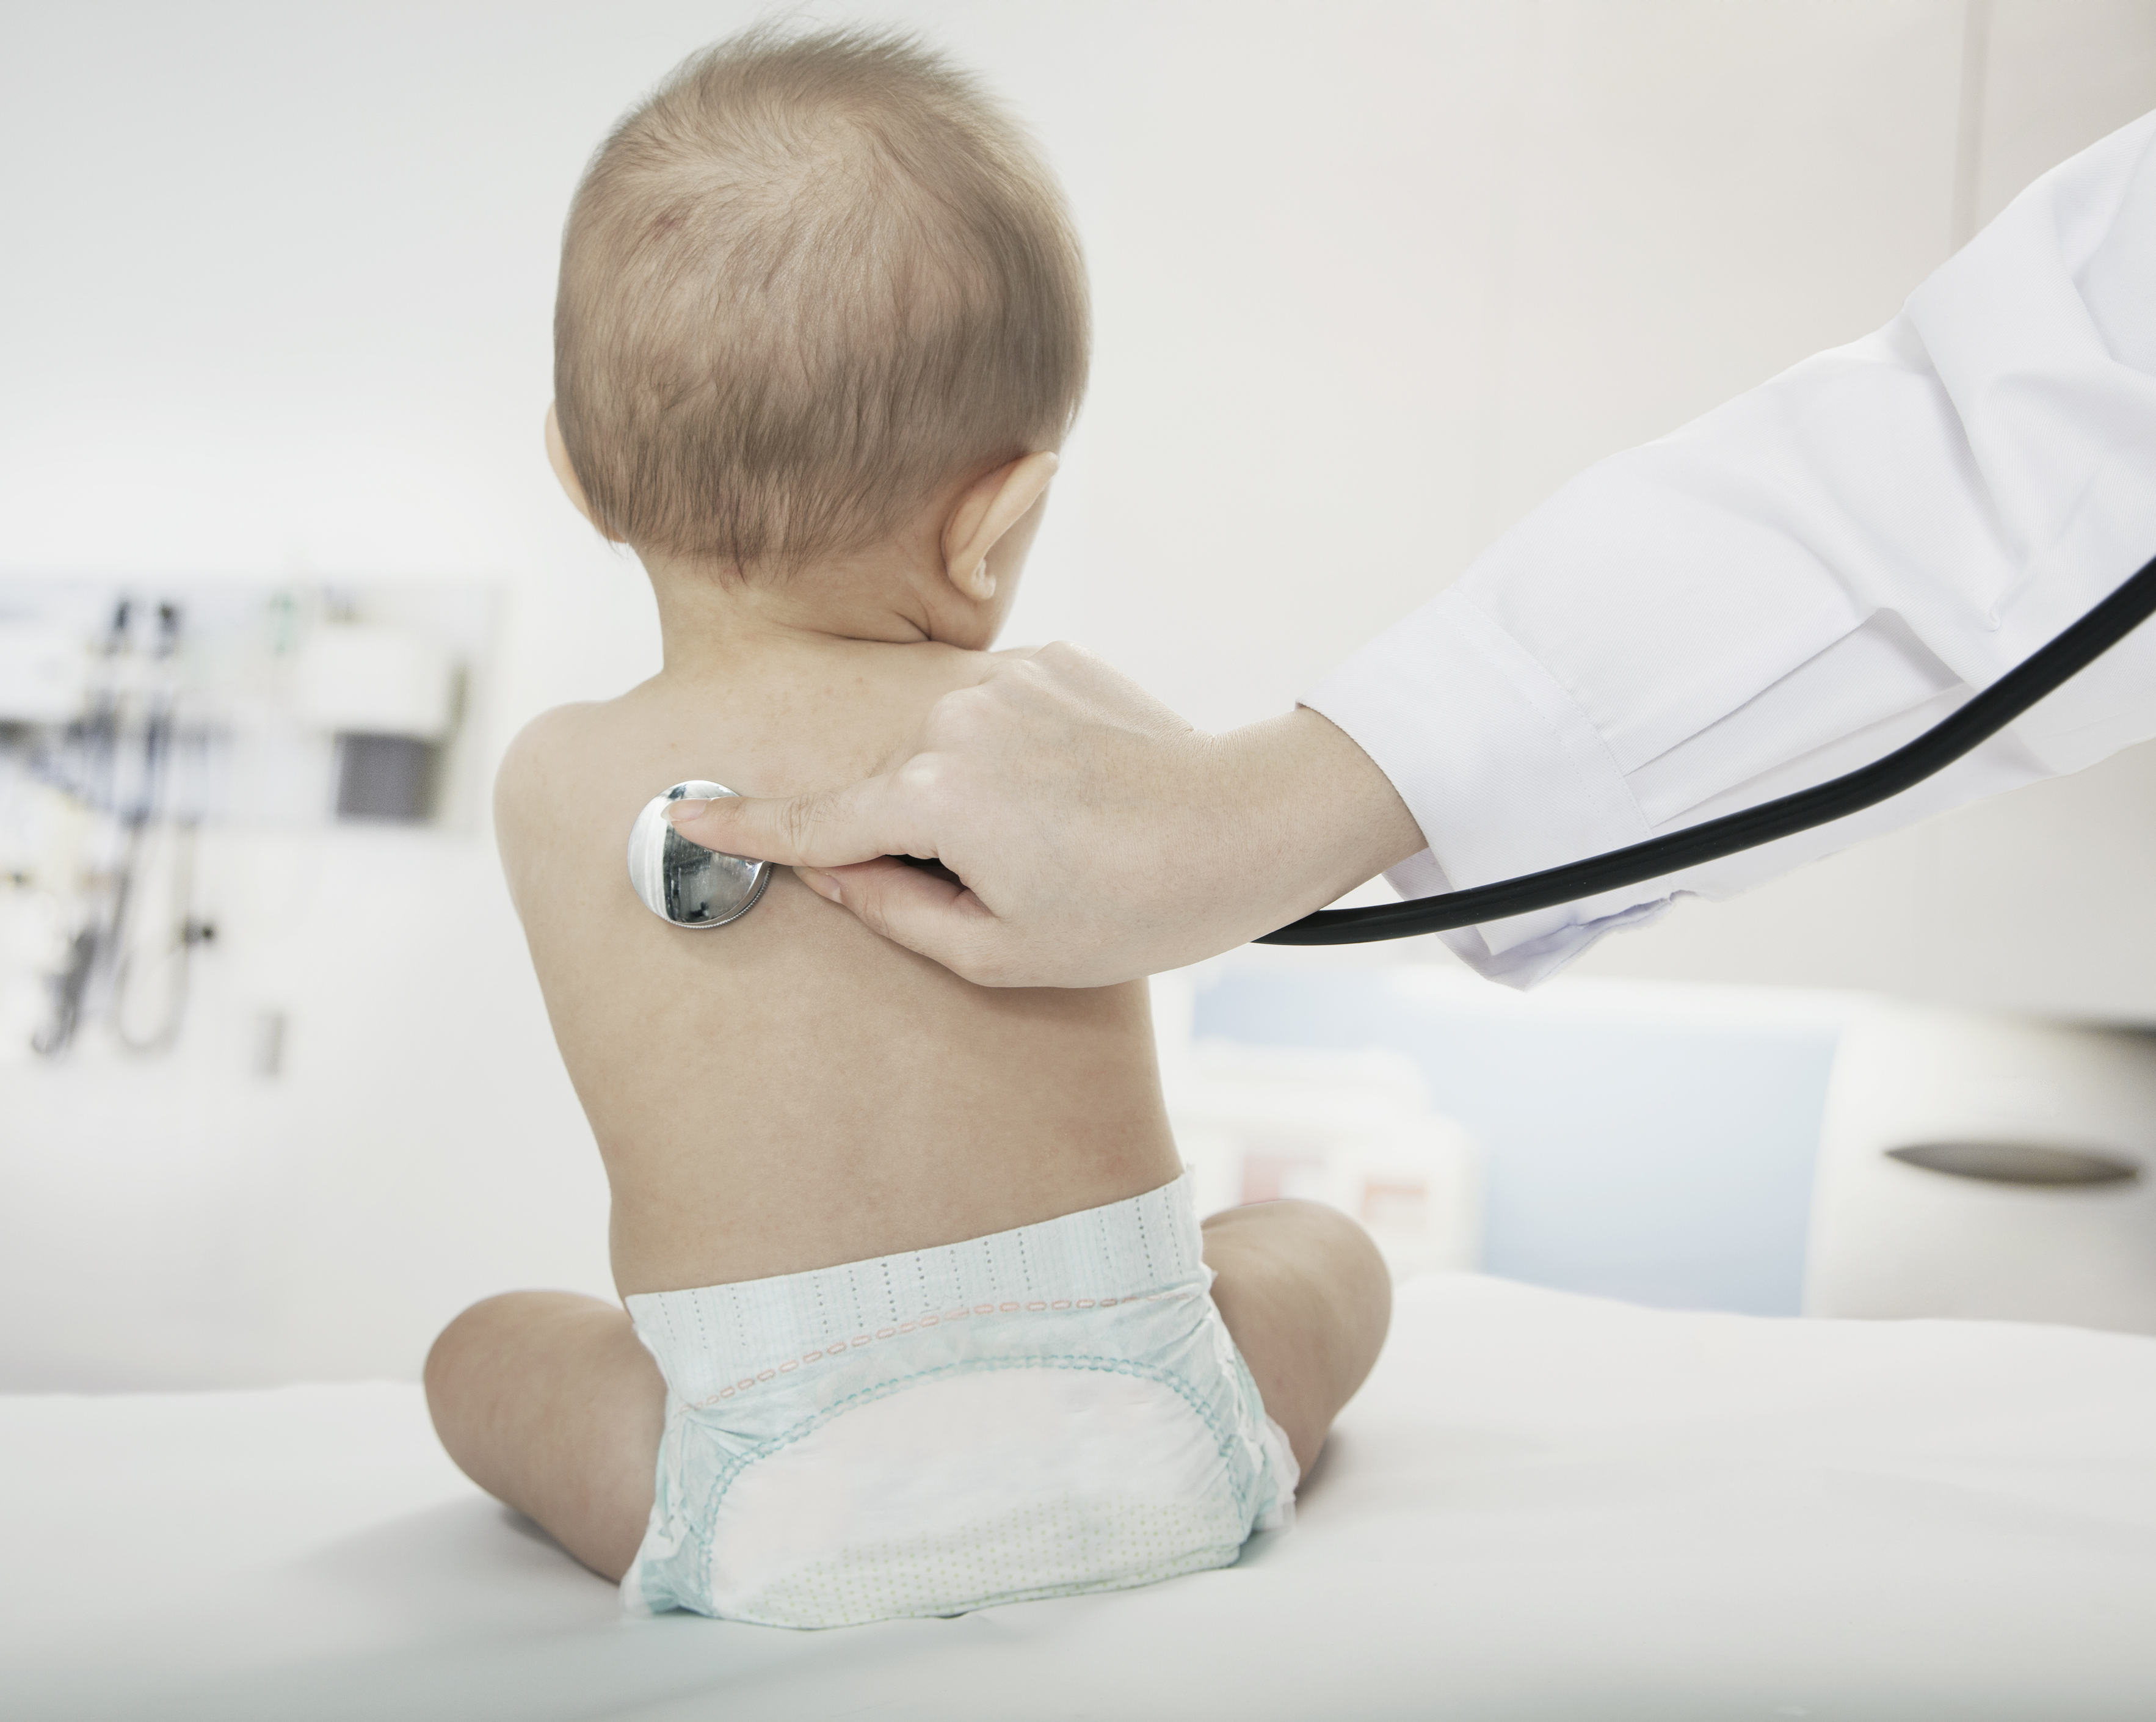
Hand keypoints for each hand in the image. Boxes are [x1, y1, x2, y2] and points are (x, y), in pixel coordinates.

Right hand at [662, 643, 1425, 986]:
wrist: (1243, 827)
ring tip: (1063, 834)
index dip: (745, 826)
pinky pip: (996, 712)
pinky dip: (1016, 753)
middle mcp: (952, 720)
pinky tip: (1078, 791)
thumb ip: (893, 911)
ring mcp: (1004, 679)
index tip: (685, 815)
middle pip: (890, 787)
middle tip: (1022, 880)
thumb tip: (832, 871)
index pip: (815, 822)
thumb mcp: (1000, 952)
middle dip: (922, 834)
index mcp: (933, 798)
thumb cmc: (1130, 911)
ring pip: (943, 746)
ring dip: (973, 790)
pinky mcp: (1050, 657)